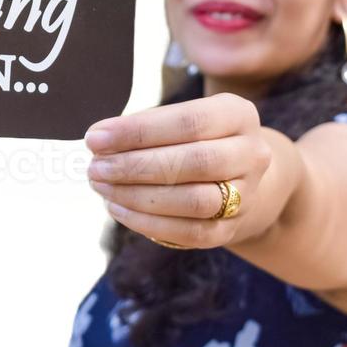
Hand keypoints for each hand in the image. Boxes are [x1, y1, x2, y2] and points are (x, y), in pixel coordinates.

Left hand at [84, 93, 269, 248]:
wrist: (241, 177)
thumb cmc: (196, 140)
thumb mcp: (181, 119)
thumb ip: (146, 127)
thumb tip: (99, 140)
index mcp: (237, 115)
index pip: (188, 121)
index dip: (138, 131)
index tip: (96, 138)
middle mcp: (251, 154)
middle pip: (194, 162)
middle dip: (137, 166)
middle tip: (96, 167)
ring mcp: (246, 195)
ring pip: (193, 201)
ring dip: (139, 196)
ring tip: (103, 187)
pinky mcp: (230, 228)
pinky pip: (189, 232)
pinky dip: (148, 222)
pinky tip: (117, 208)